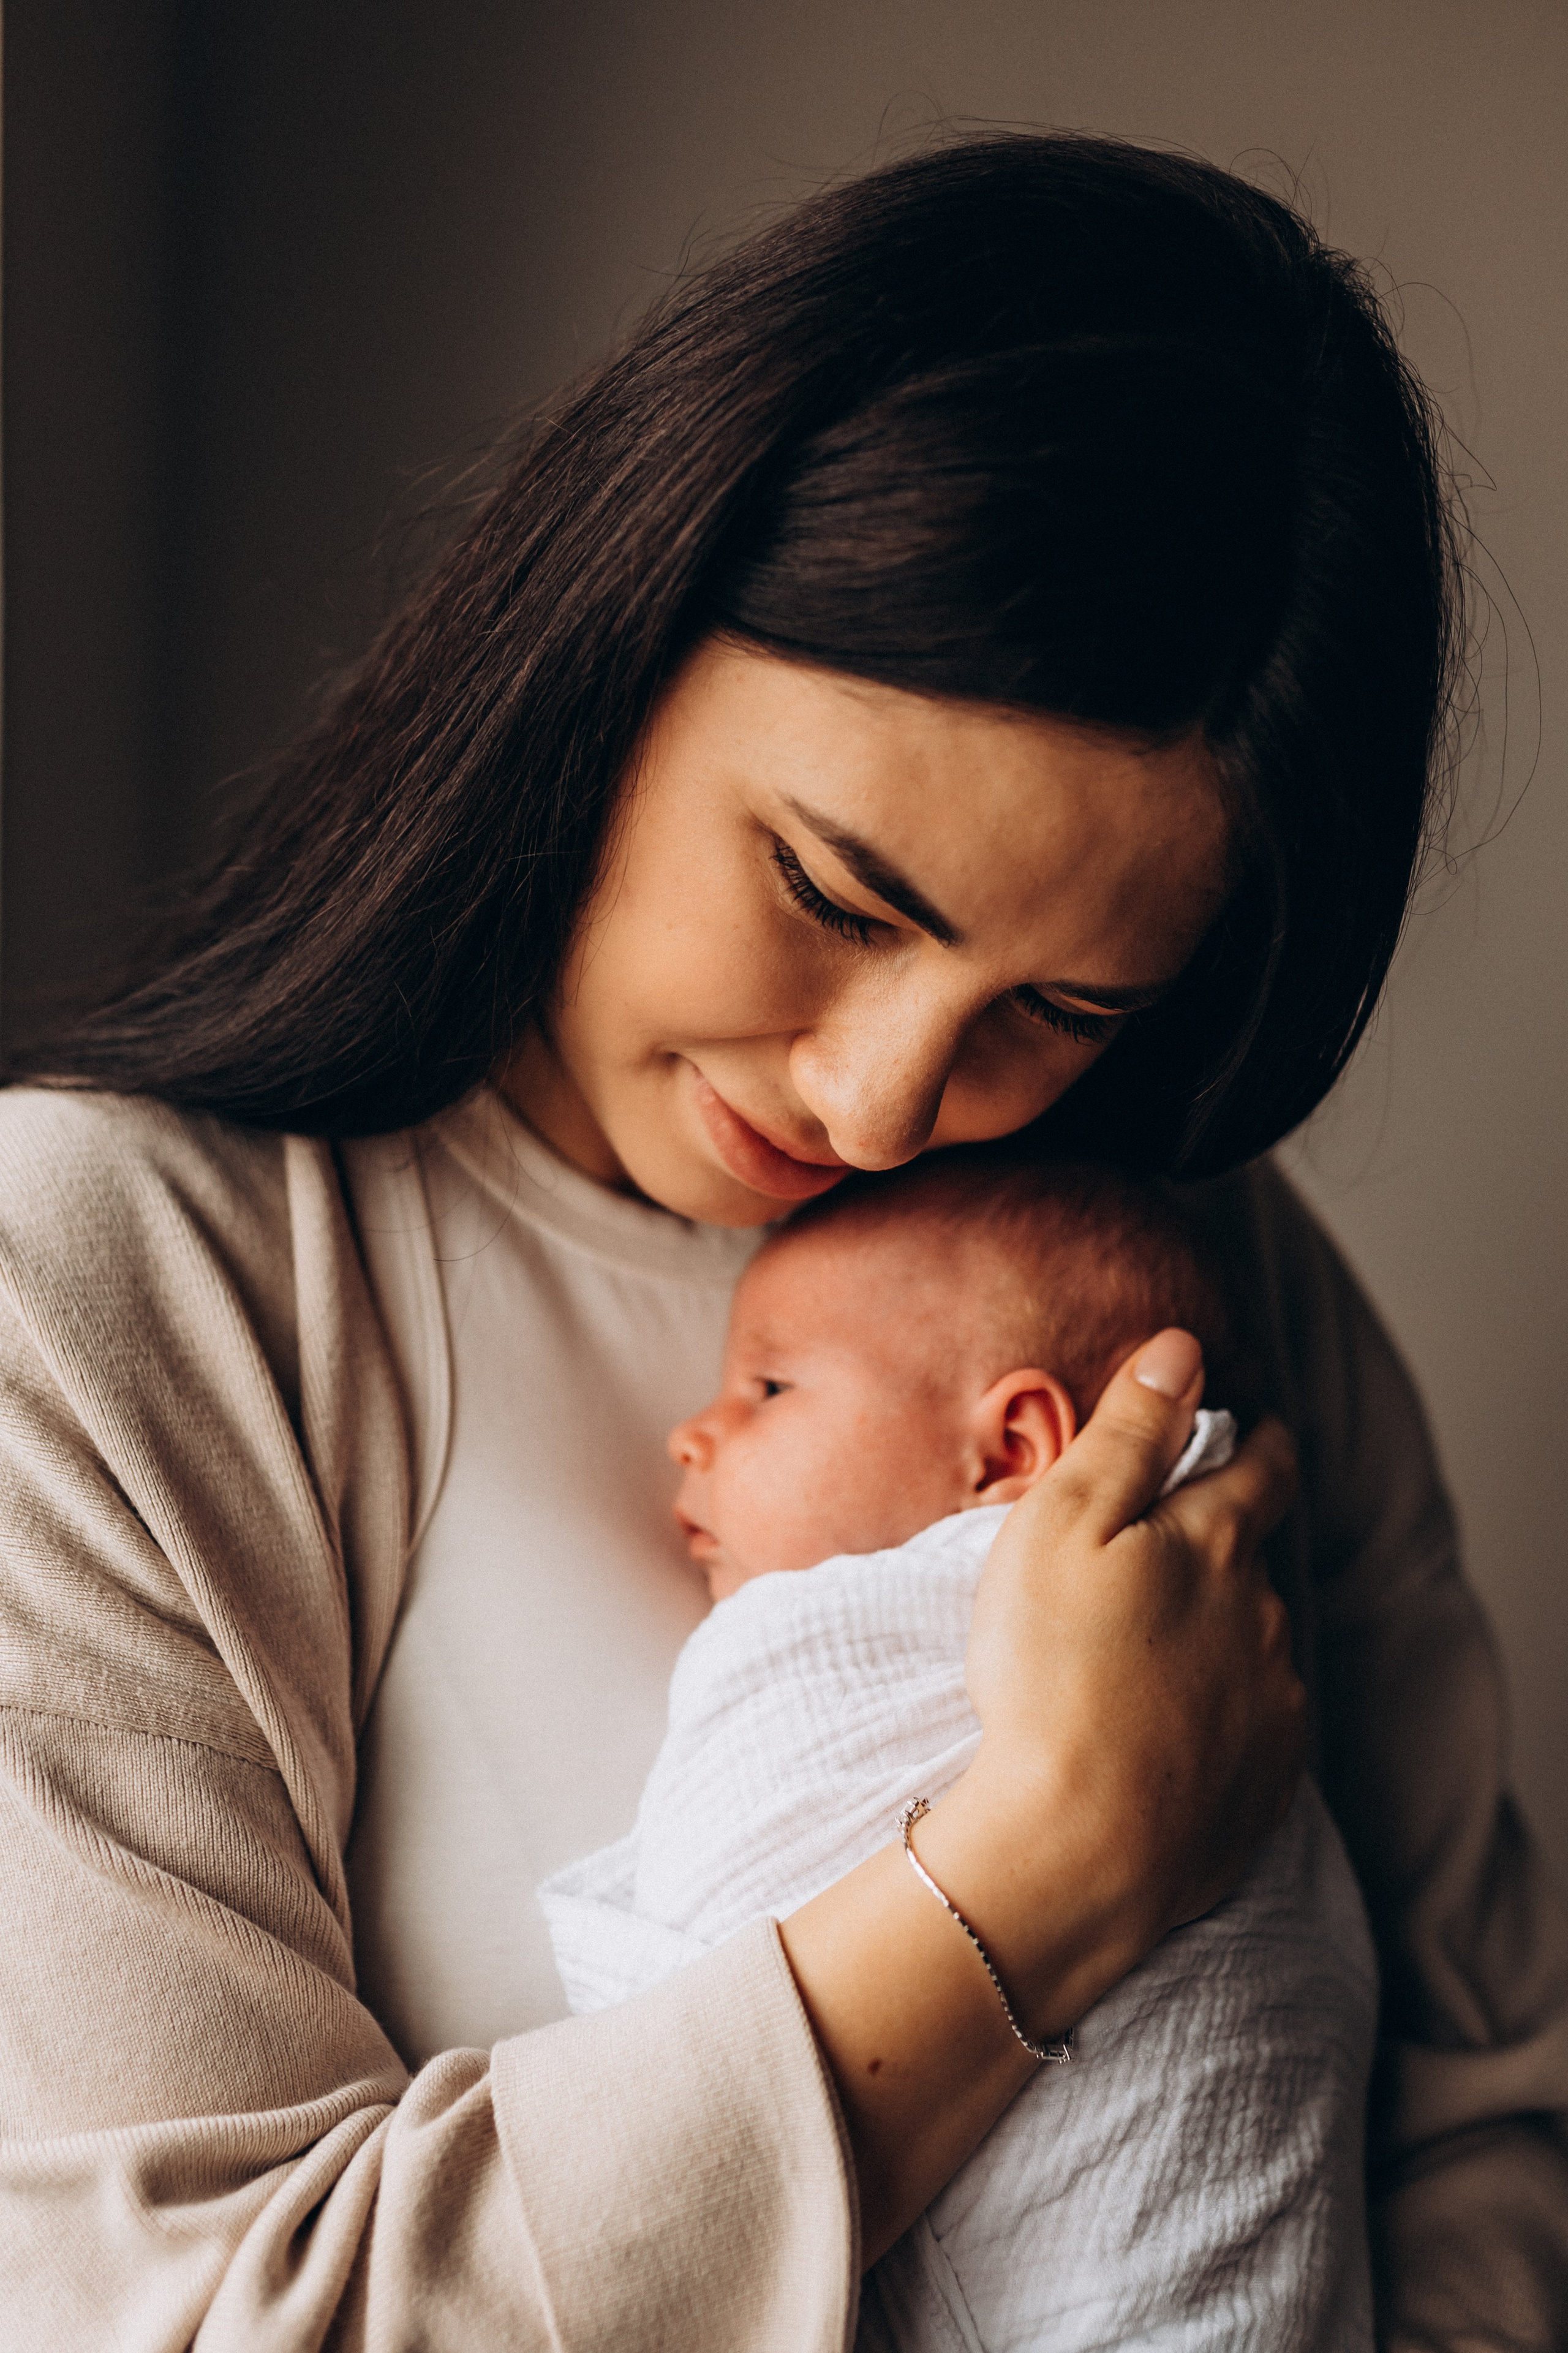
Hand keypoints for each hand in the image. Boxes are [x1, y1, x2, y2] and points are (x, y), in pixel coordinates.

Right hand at [937, 1326, 1303, 2032]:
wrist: (1077, 1846)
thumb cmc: (1050, 1670)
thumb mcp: (1064, 1521)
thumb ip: (1130, 1431)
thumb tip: (1183, 1350)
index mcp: (1217, 1542)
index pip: (1264, 1468)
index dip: (1262, 1442)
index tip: (1259, 1431)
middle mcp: (1264, 1614)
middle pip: (1256, 1557)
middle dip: (1225, 1545)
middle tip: (1171, 1555)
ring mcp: (1273, 1702)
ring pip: (1254, 1643)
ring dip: (1218, 1635)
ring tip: (1150, 1655)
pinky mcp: (1265, 1782)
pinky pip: (1252, 1726)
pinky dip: (1217, 1715)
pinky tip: (1168, 1731)